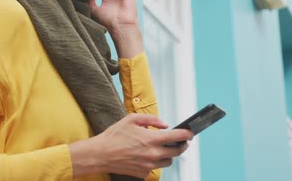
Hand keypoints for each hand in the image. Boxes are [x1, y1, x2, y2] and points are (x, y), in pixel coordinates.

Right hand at [69, 114, 192, 178]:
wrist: (100, 154)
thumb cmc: (114, 136)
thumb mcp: (132, 119)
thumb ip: (151, 119)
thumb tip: (164, 124)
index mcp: (151, 139)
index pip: (177, 137)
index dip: (187, 134)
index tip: (190, 133)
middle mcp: (153, 153)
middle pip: (177, 151)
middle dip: (181, 145)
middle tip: (181, 141)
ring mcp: (149, 165)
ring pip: (168, 161)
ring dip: (168, 154)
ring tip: (162, 147)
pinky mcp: (143, 173)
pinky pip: (155, 167)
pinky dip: (155, 161)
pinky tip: (146, 155)